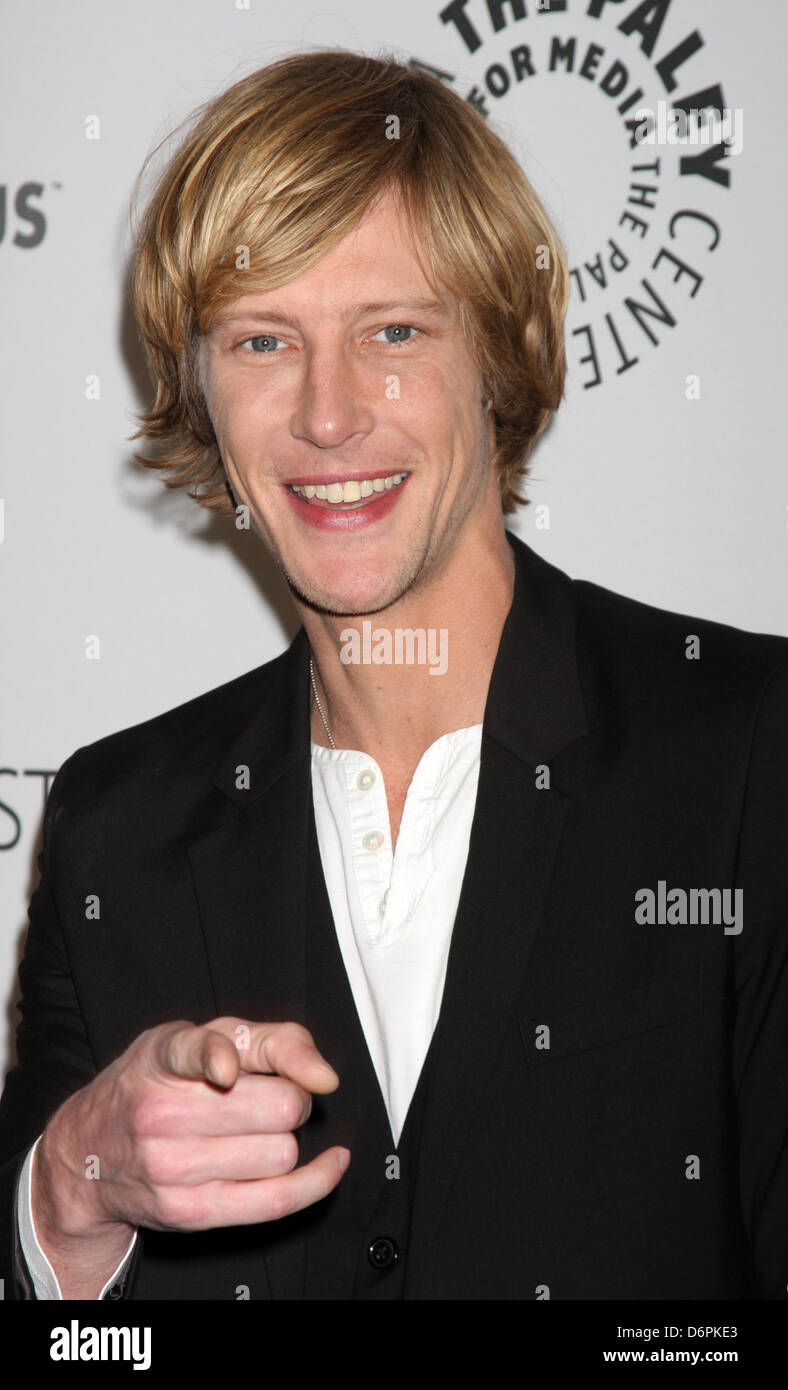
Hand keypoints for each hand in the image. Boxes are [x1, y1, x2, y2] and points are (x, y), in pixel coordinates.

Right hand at [34, 1018, 348, 1245]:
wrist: (89, 1153)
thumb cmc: (156, 1084)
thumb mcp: (197, 1038)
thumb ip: (269, 1039)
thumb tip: (323, 1076)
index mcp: (164, 1056)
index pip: (198, 1052)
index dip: (218, 1059)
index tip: (228, 1071)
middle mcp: (162, 1112)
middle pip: (278, 1106)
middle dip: (292, 1098)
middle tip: (272, 1096)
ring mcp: (173, 1167)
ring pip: (282, 1152)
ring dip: (287, 1138)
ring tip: (259, 1129)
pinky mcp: (190, 1211)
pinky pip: (276, 1200)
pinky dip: (315, 1182)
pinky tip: (330, 1163)